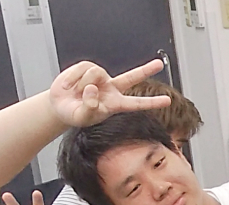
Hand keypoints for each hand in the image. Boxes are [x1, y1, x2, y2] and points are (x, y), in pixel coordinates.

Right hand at [49, 58, 170, 127]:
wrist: (60, 105)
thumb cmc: (74, 114)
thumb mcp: (83, 117)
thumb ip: (90, 107)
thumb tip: (93, 89)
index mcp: (115, 104)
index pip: (137, 104)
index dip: (152, 102)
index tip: (168, 101)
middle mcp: (111, 88)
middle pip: (132, 77)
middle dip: (146, 69)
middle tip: (160, 64)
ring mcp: (101, 77)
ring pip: (95, 73)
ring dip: (82, 83)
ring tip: (75, 92)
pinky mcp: (88, 67)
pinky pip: (82, 69)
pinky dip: (73, 78)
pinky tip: (70, 85)